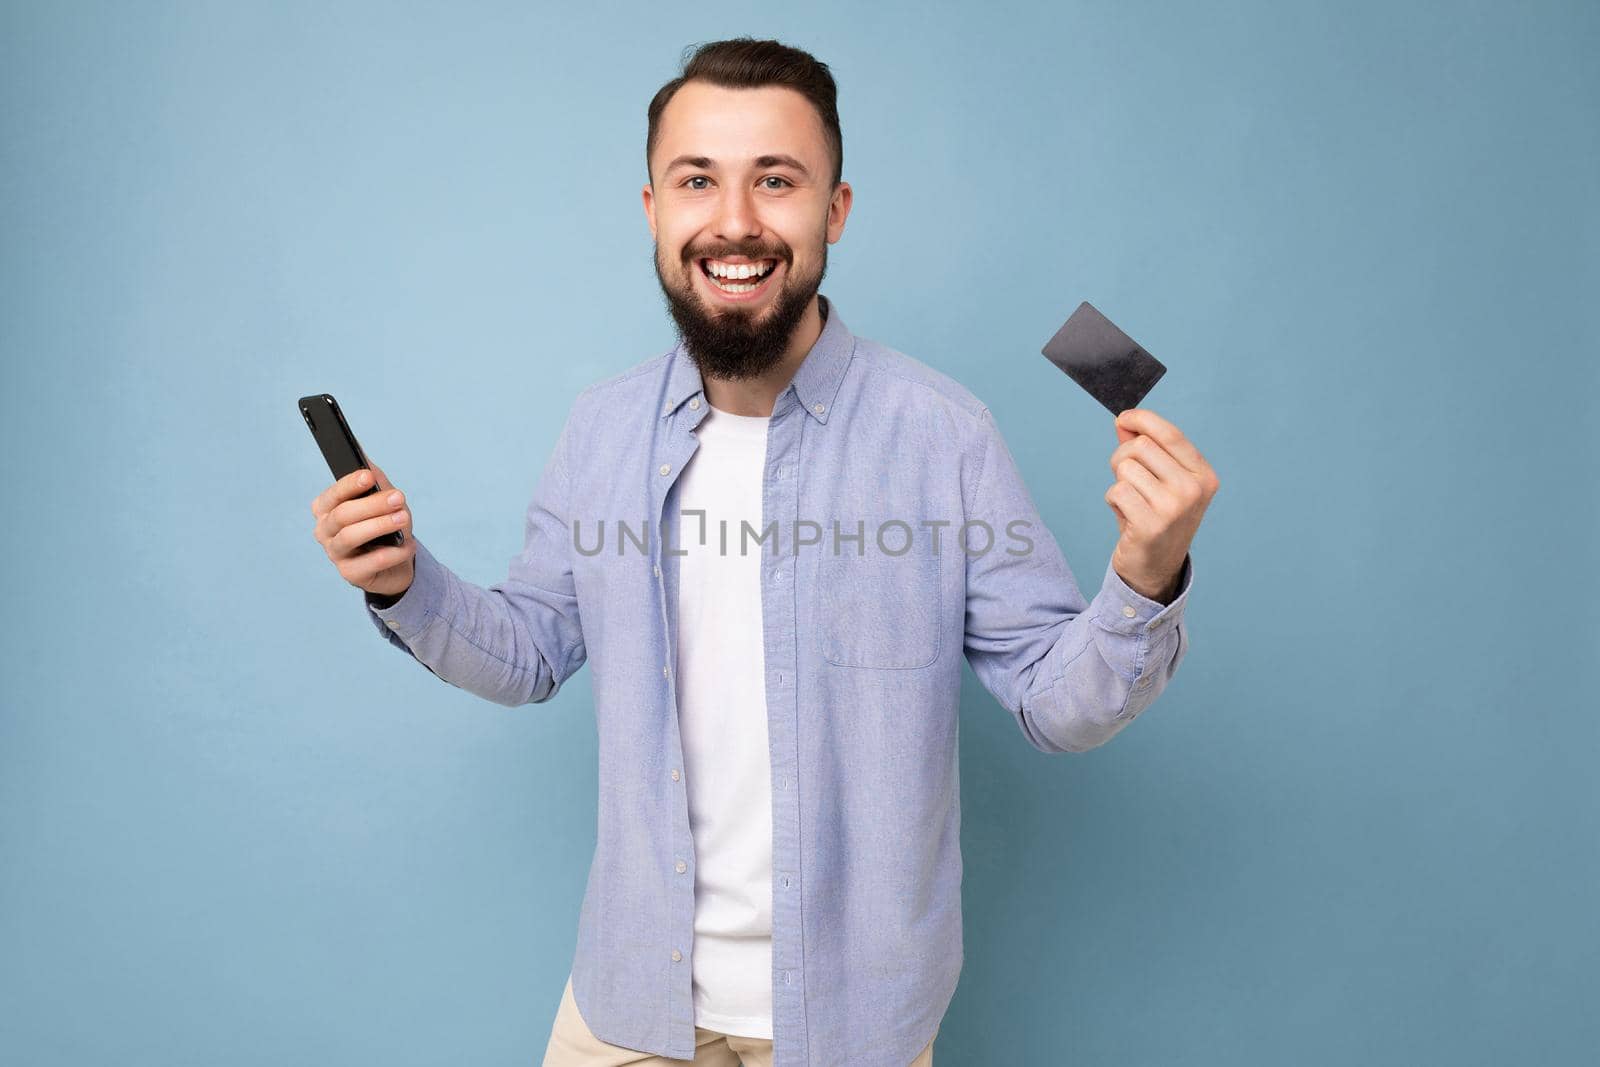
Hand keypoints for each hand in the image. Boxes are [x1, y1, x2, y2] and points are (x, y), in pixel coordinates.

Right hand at [310, 461, 417, 598]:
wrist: (396, 561)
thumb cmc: (385, 526)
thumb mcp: (383, 499)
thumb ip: (373, 477)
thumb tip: (360, 452)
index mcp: (326, 508)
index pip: (334, 494)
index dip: (351, 484)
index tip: (369, 477)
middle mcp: (324, 530)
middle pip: (343, 514)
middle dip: (373, 505)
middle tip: (399, 498)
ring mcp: (335, 553)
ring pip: (351, 536)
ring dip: (380, 525)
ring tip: (404, 518)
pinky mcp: (350, 574)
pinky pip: (370, 562)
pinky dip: (392, 553)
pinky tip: (408, 545)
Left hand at [1105, 408, 1218, 602]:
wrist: (1155, 566)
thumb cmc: (1156, 516)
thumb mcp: (1159, 480)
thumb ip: (1144, 449)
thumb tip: (1124, 421)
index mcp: (1203, 475)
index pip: (1169, 434)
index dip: (1142, 419)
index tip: (1123, 418)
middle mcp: (1194, 489)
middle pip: (1141, 446)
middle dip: (1123, 458)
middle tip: (1127, 480)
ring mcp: (1175, 507)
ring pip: (1125, 467)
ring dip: (1118, 483)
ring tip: (1132, 502)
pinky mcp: (1151, 524)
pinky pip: (1116, 491)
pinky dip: (1113, 501)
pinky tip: (1127, 516)